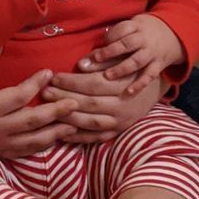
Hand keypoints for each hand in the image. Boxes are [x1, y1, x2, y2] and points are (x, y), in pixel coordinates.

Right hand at [0, 49, 79, 158]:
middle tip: (75, 102)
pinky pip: (25, 152)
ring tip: (74, 123)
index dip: (36, 85)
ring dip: (55, 133)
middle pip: (32, 121)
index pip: (18, 96)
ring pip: (32, 141)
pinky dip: (43, 146)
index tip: (49, 72)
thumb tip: (1, 40)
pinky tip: (57, 138)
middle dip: (56, 112)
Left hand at [40, 70, 166, 143]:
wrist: (152, 89)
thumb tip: (80, 64)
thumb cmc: (130, 69)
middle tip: (45, 92)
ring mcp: (120, 122)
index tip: (53, 77)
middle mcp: (122, 106)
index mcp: (123, 85)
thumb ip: (102, 62)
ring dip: (67, 117)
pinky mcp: (117, 132)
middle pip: (89, 103)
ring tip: (48, 108)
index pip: (93, 84)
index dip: (72, 81)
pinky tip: (60, 131)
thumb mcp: (120, 60)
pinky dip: (78, 136)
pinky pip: (95, 137)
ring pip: (90, 122)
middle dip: (64, 98)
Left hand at [77, 14, 184, 94]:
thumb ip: (110, 41)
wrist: (170, 35)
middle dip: (110, 53)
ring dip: (121, 68)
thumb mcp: (128, 29)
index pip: (121, 30)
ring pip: (137, 60)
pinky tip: (128, 92)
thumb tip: (85, 59)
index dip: (107, 38)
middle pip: (127, 44)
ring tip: (107, 76)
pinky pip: (150, 75)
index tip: (89, 53)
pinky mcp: (158, 66)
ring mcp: (152, 53)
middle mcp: (144, 39)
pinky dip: (139, 84)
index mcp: (135, 27)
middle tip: (94, 61)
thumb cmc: (139, 33)